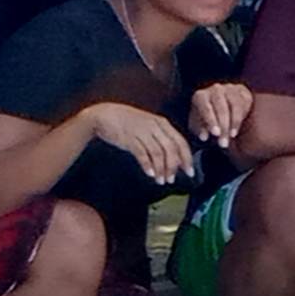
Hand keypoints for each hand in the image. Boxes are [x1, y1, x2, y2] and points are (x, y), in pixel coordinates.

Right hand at [79, 103, 196, 185]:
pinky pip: (142, 153)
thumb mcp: (149, 127)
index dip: (187, 158)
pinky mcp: (129, 138)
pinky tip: (150, 174)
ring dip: (161, 169)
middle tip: (172, 180)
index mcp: (163, 123)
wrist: (104, 115)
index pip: (181, 142)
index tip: (190, 172)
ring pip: (158, 153)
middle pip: (171, 148)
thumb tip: (174, 159)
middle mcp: (155, 126)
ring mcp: (142, 132)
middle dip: (174, 166)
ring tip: (161, 181)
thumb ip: (161, 139)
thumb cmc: (128, 123)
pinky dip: (147, 165)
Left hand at [190, 82, 256, 147]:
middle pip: (221, 108)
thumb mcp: (198, 124)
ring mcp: (230, 88)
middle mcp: (215, 89)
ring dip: (234, 123)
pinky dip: (242, 116)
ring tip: (232, 136)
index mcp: (201, 96)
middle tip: (224, 142)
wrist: (217, 106)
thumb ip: (200, 129)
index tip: (216, 134)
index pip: (206, 108)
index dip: (211, 121)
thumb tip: (204, 137)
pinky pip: (245, 103)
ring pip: (235, 105)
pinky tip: (237, 127)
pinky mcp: (242, 91)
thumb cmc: (205, 117)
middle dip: (224, 126)